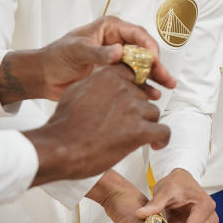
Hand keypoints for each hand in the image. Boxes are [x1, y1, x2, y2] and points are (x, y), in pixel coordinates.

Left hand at [0, 16, 177, 103]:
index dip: (148, 46)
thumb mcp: (77, 50)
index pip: (136, 34)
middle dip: (157, 64)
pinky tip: (152, 96)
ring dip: (155, 76)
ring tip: (167, 87)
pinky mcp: (115, 76)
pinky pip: (133, 79)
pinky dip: (143, 87)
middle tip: (167, 78)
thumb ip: (98, 52)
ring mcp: (117, 60)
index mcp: (110, 28)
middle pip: (144, 51)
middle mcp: (117, 42)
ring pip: (142, 66)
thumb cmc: (57, 56)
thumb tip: (119, 52)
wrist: (44, 76)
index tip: (154, 59)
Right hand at [24, 65, 170, 185]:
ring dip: (146, 124)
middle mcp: (124, 88)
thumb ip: (97, 83)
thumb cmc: (64, 124)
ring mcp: (133, 109)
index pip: (135, 74)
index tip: (137, 97)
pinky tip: (156, 144)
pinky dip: (161, 139)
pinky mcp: (139, 131)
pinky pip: (163, 132)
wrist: (60, 147)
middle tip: (127, 123)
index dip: (136, 88)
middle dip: (138, 110)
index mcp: (109, 75)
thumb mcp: (77, 90)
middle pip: (144, 96)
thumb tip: (104, 83)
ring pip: (153, 113)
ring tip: (133, 136)